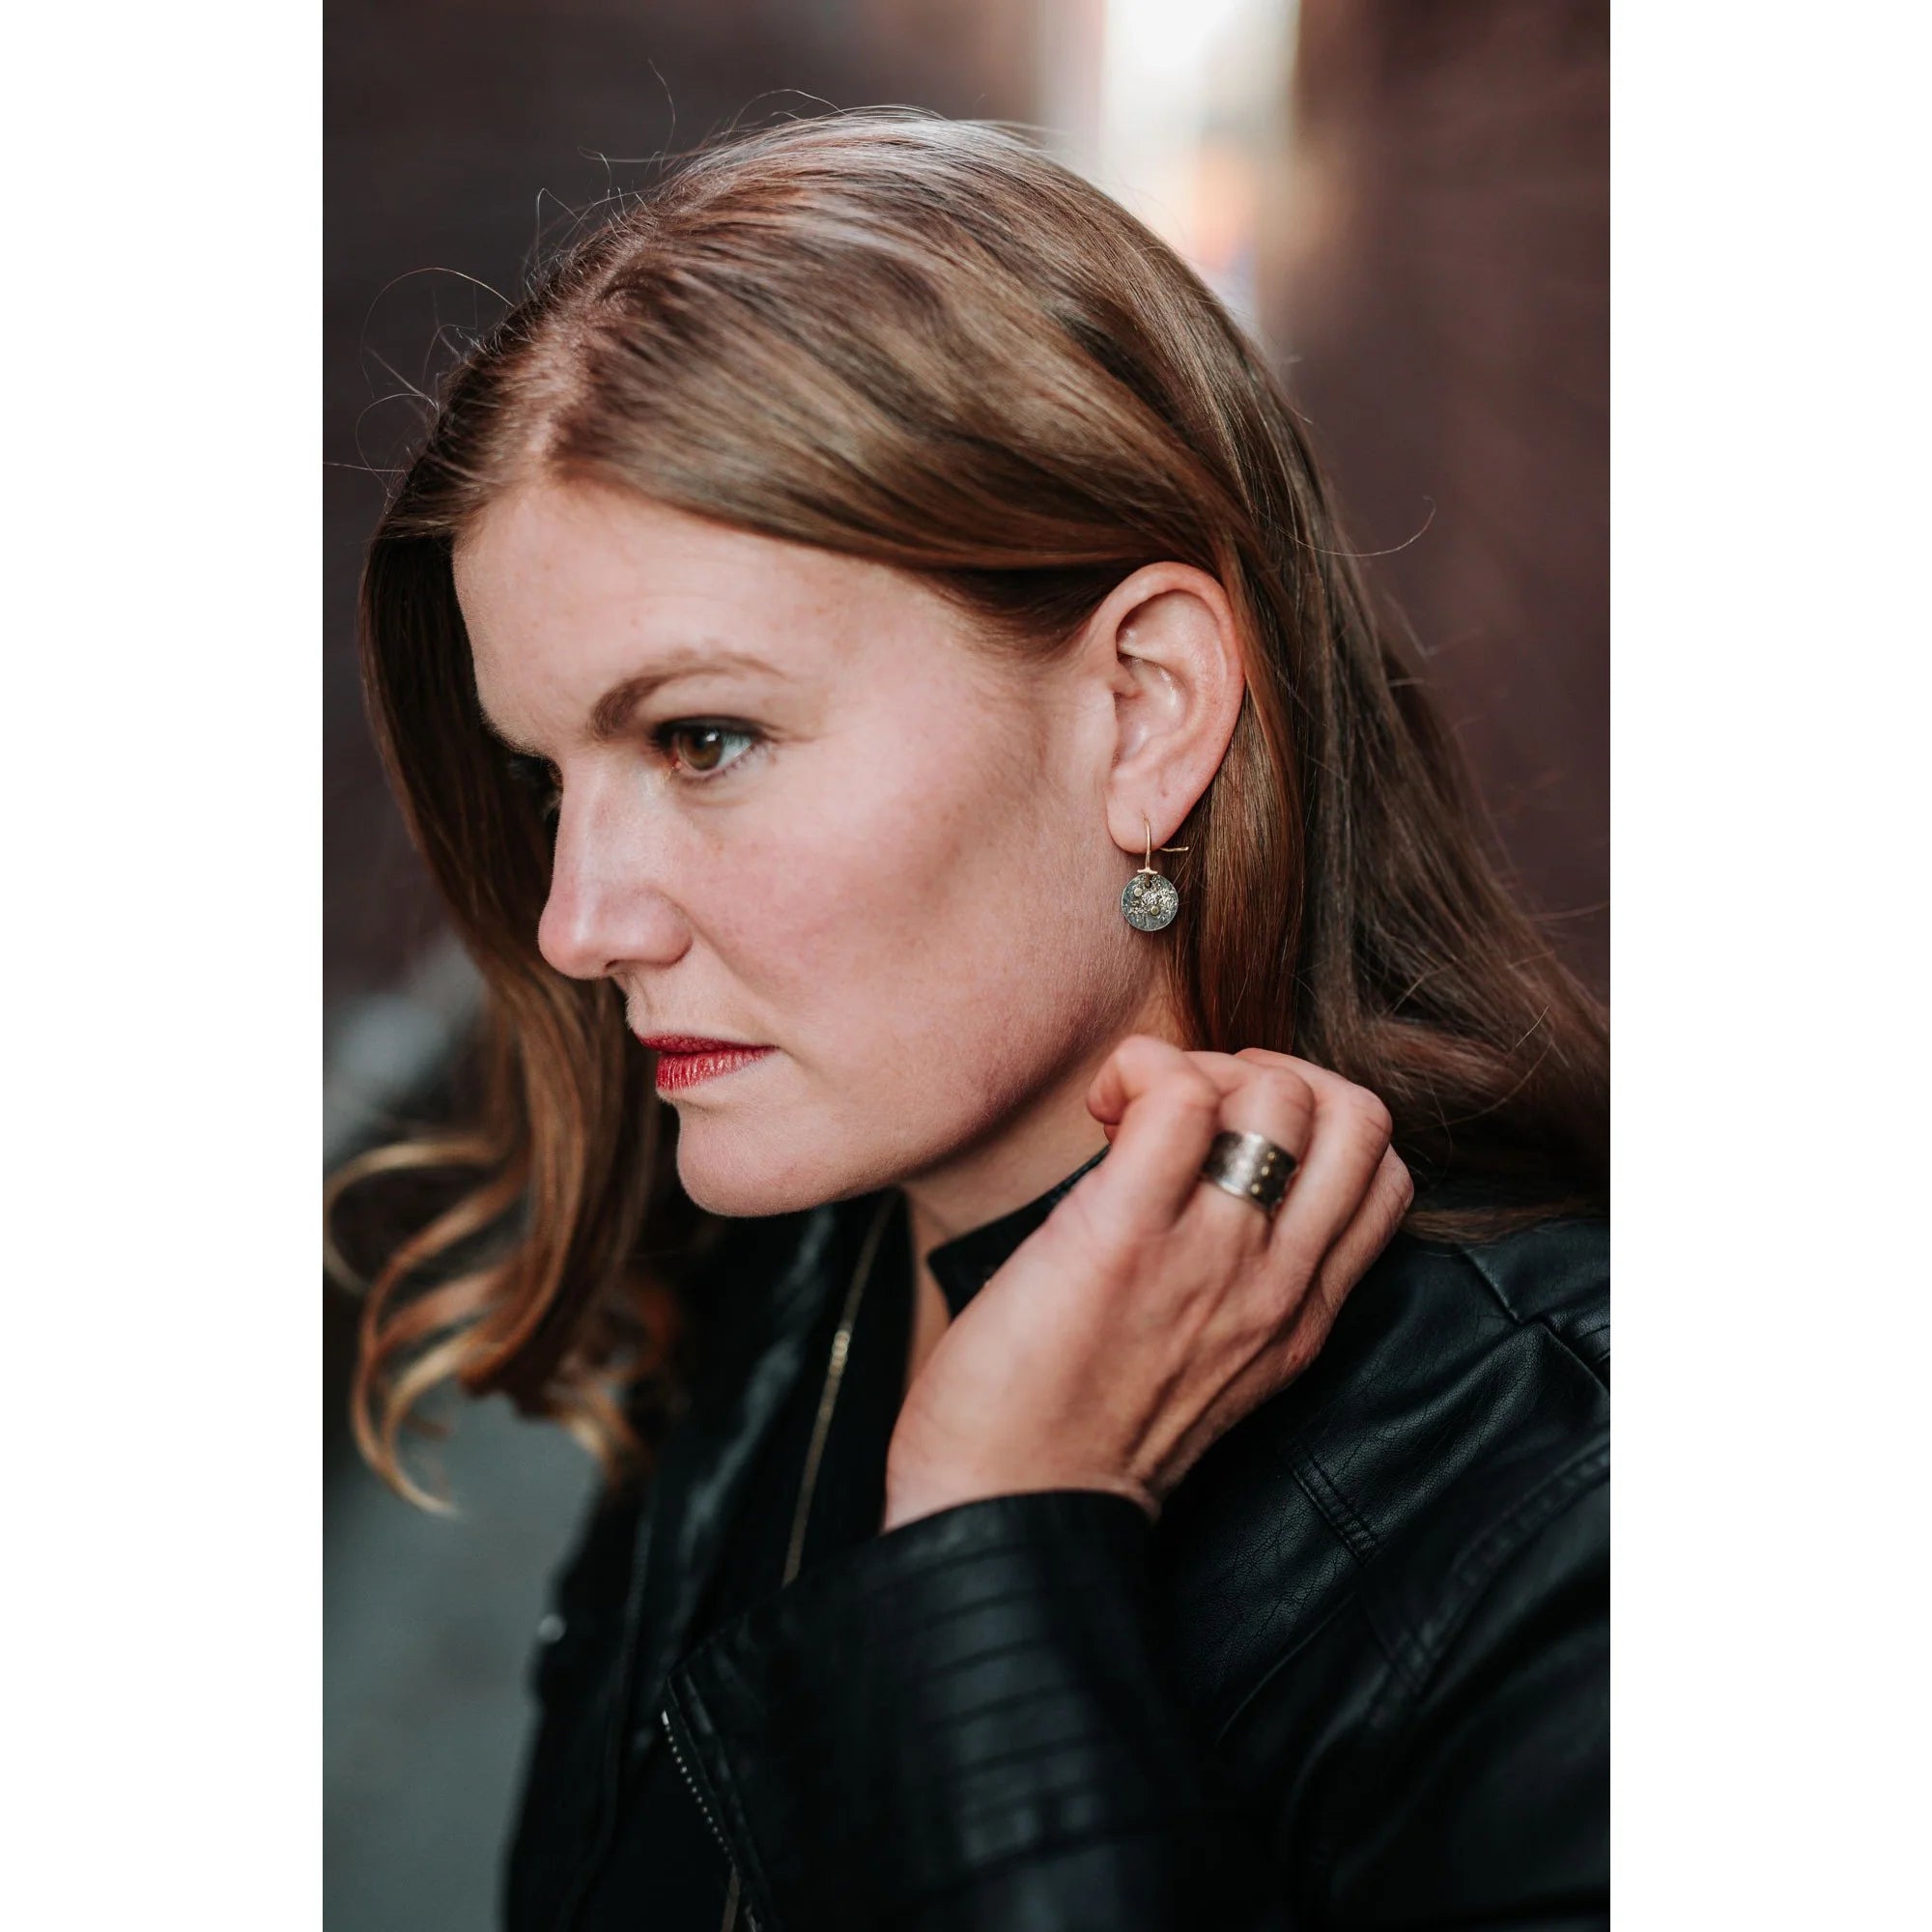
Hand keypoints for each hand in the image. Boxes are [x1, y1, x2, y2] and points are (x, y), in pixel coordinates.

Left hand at [882, 1035, 1412, 1529]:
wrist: (1007, 1513)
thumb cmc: (1074, 1432)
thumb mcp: (1208, 1366)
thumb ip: (1236, 1284)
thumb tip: (1205, 1176)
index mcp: (1299, 1315)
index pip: (1384, 1175)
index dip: (1317, 1120)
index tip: (1228, 1140)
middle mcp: (1275, 1283)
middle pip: (1359, 1117)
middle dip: (1276, 1076)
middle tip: (1188, 1108)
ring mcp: (1209, 1258)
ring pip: (1278, 1094)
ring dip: (1199, 1070)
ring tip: (1131, 1115)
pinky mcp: (1124, 1237)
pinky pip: (1178, 1098)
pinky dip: (1140, 1071)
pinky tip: (1099, 1112)